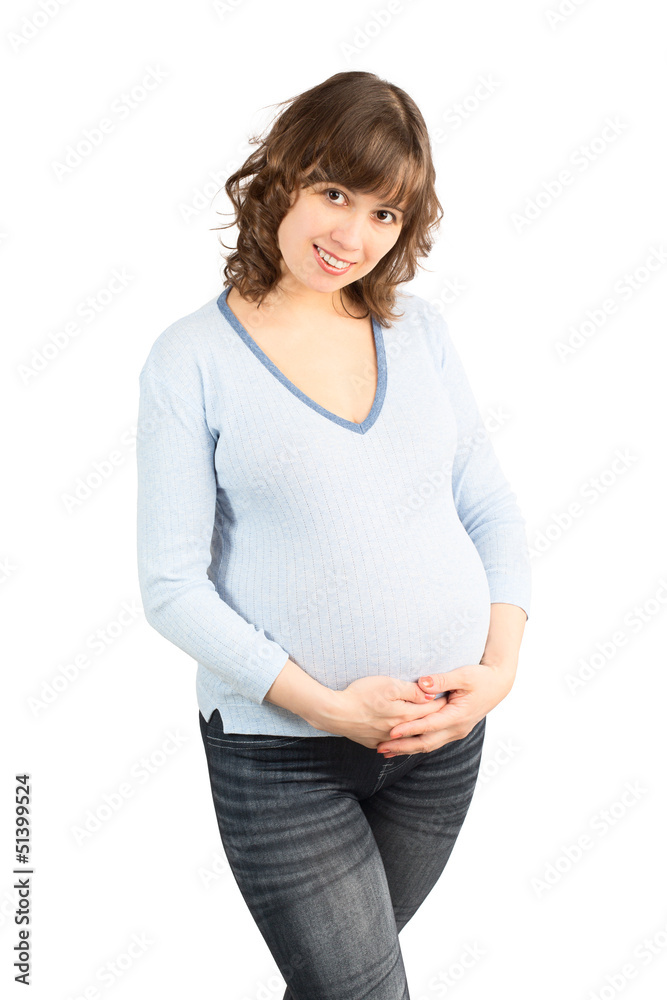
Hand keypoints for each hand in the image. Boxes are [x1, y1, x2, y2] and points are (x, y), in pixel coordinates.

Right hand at [316, 675, 446, 748]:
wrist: (335, 713)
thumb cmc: (361, 694)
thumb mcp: (388, 685)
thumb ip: (411, 691)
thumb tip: (430, 696)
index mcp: (406, 715)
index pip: (432, 710)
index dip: (443, 702)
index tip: (453, 697)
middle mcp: (399, 730)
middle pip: (423, 725)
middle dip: (436, 719)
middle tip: (448, 711)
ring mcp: (385, 738)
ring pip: (409, 738)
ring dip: (421, 733)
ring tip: (429, 727)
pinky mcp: (373, 742)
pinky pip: (392, 743)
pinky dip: (401, 741)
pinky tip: (403, 738)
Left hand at [375, 661, 517, 755]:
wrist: (499, 685)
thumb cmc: (481, 677)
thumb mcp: (463, 675)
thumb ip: (442, 680)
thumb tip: (422, 683)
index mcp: (459, 715)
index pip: (429, 726)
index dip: (410, 729)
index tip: (392, 731)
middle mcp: (457, 728)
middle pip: (426, 742)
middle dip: (403, 746)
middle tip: (381, 748)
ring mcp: (456, 731)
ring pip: (429, 745)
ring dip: (407, 749)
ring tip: (386, 751)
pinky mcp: (454, 730)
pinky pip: (433, 741)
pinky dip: (417, 744)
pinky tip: (403, 745)